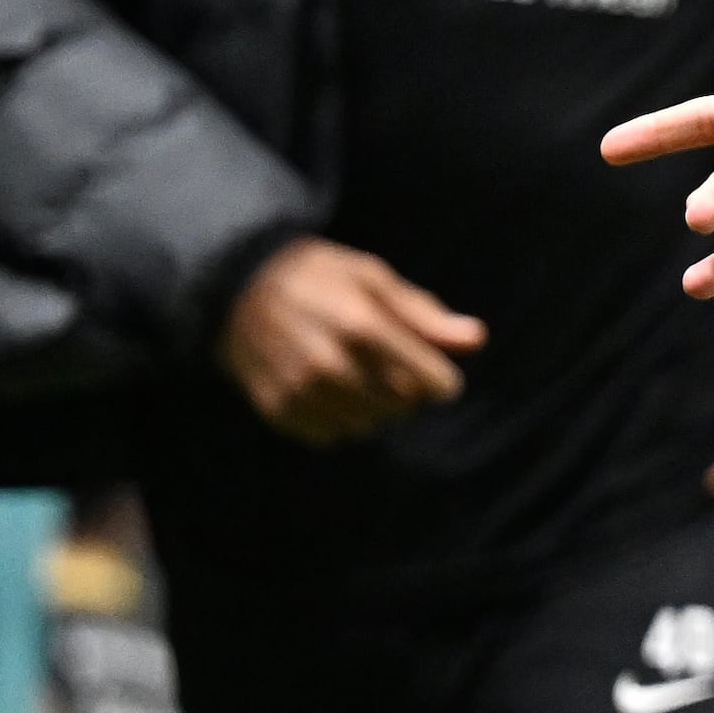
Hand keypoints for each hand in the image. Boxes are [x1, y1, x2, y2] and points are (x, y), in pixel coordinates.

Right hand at [218, 238, 476, 443]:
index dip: (442, 382)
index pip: (426, 379)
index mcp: (360, 324)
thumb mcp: (375, 279)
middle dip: (407, 391)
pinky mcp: (276, 408)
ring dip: (374, 407)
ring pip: (367, 424)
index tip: (441, 379)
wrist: (236, 287)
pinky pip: (330, 435)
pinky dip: (340, 418)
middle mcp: (328, 362)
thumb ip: (425, 315)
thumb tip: (477, 339)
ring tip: (360, 376)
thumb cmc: (319, 277)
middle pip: (400, 404)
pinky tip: (332, 390)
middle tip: (393, 368)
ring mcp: (298, 389)